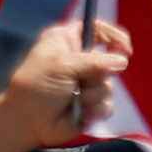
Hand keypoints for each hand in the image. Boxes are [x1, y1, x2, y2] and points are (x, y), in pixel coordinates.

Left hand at [0, 19, 129, 151]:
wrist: (27, 122)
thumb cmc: (37, 87)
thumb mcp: (63, 66)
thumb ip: (95, 62)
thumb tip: (123, 61)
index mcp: (66, 42)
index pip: (96, 29)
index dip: (113, 36)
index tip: (124, 48)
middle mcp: (79, 60)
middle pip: (109, 60)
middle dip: (98, 74)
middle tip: (80, 81)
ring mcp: (86, 83)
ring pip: (108, 86)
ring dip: (92, 95)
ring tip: (74, 99)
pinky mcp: (90, 105)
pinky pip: (107, 105)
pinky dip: (94, 110)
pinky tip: (79, 113)